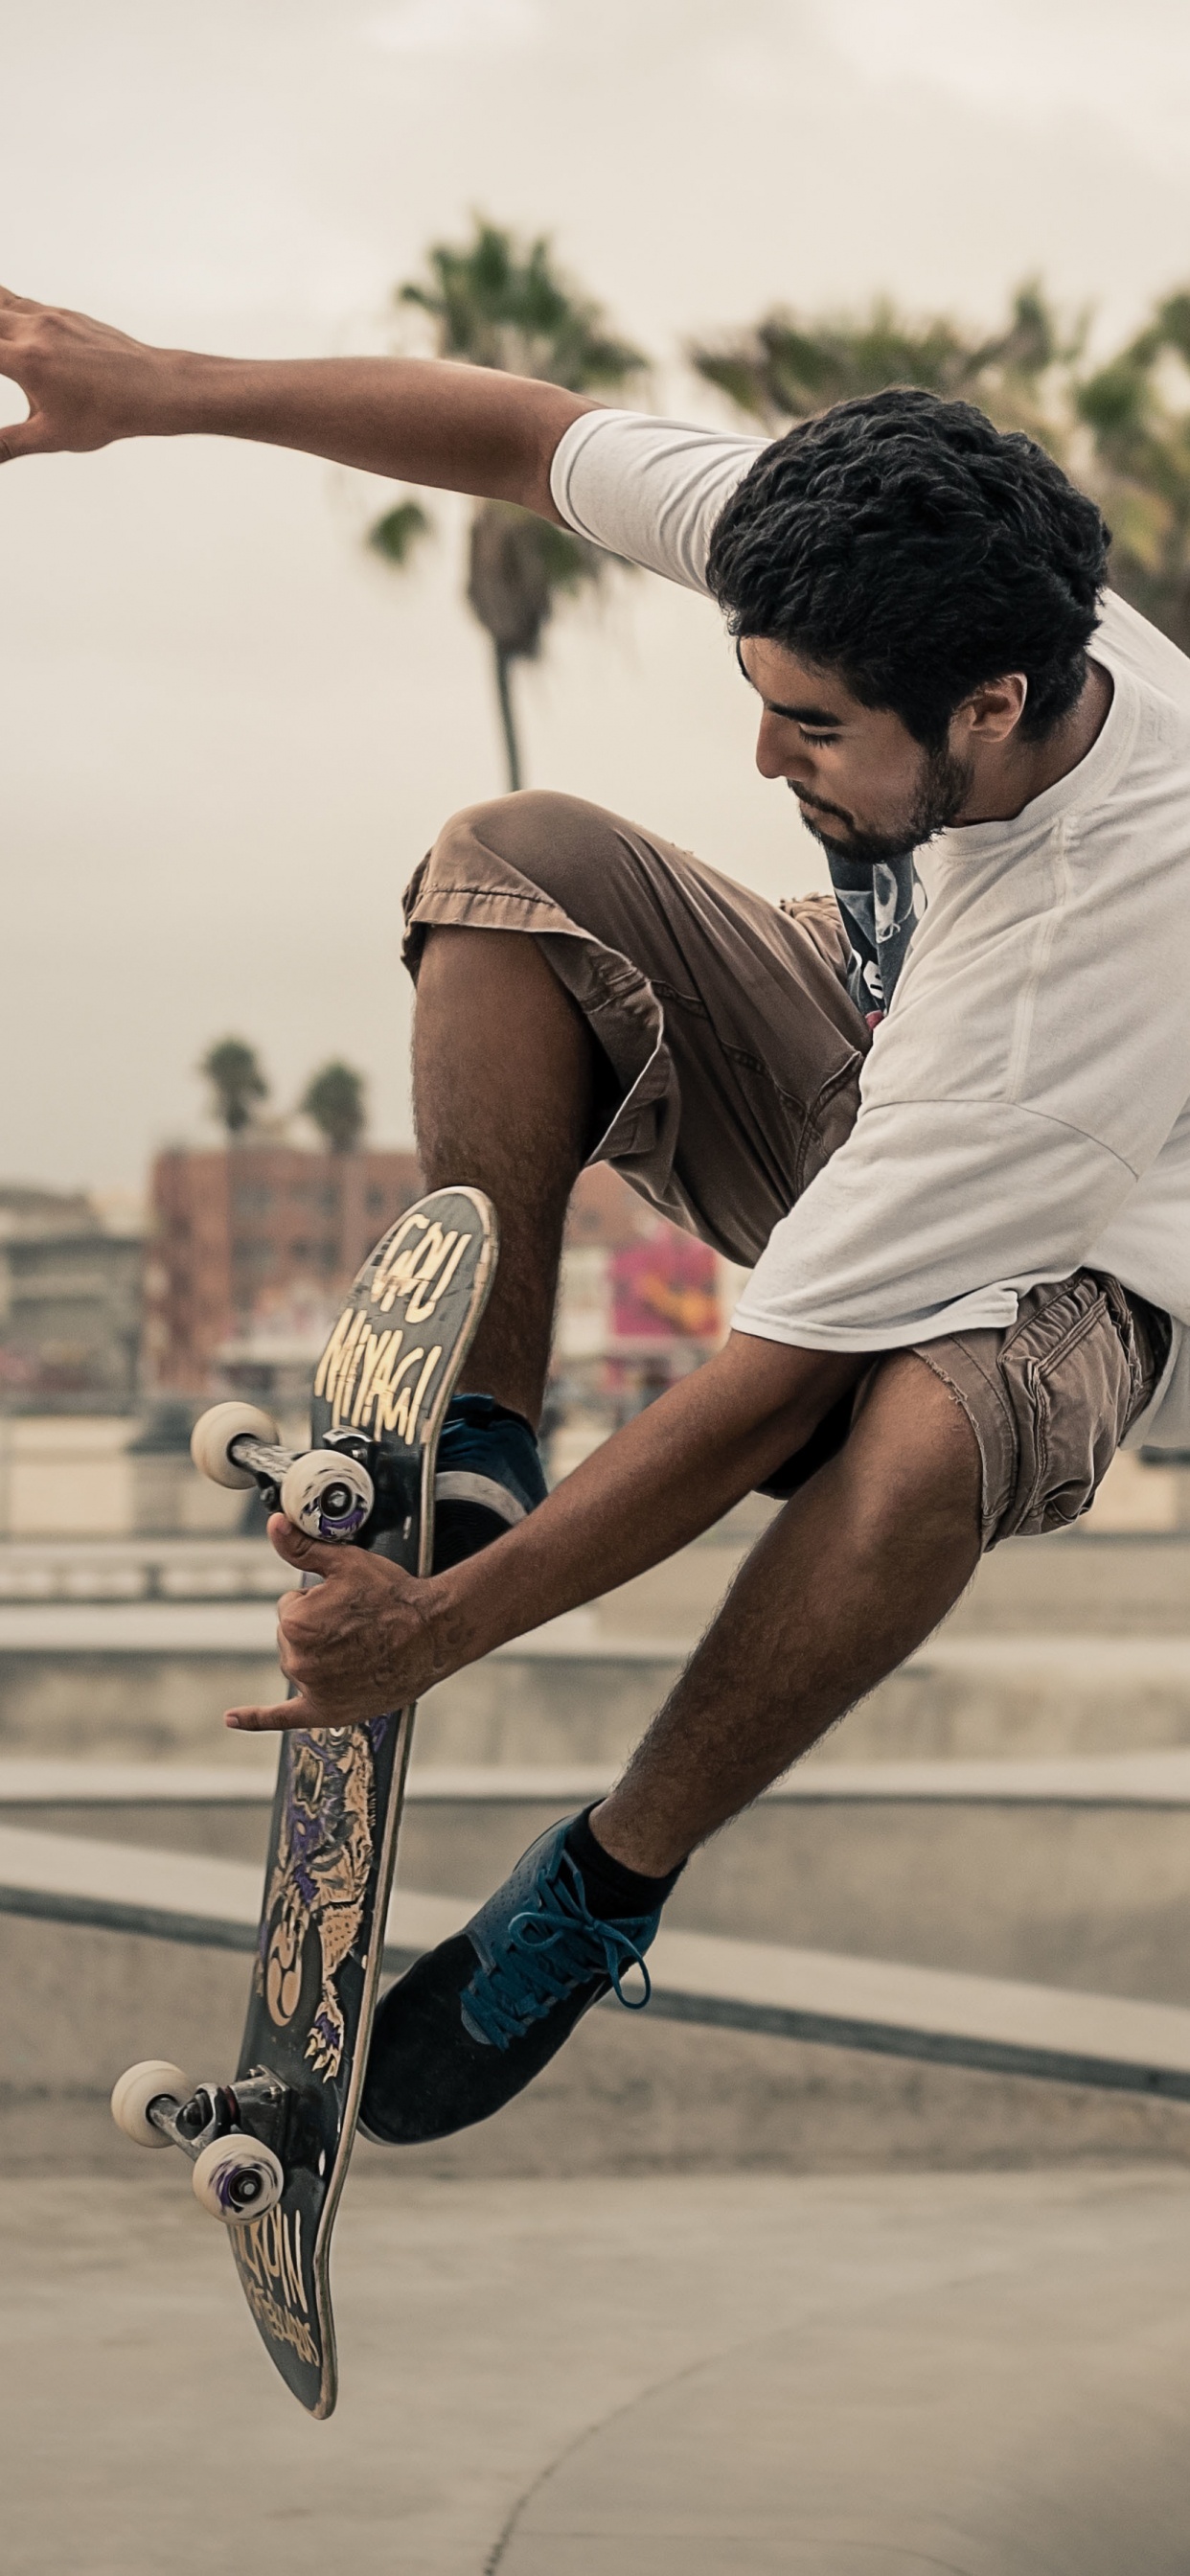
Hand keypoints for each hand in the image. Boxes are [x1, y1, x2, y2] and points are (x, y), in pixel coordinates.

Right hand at [0, 286, 177, 461]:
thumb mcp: (51, 435)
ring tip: (1, 342)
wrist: (153, 388)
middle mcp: (34, 329)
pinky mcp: (64, 313)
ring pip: (0, 298)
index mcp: (25, 360)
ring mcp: (50, 316)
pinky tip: (5, 323)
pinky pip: (22, 303)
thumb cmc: (107, 414)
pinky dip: (4, 308)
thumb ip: (7, 444)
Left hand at [224, 1515, 440, 1733]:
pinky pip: (283, 1718)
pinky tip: (234, 1717)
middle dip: (318, 1628)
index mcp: (295, 1623)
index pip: (289, 1606)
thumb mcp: (346, 1562)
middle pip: (292, 1636)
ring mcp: (312, 1689)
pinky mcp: (327, 1711)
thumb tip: (275, 1526)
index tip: (346, 1604)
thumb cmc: (395, 1597)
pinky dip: (256, 1719)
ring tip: (360, 1648)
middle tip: (358, 1625)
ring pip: (300, 1663)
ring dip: (319, 1655)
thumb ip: (302, 1547)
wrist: (433, 1633)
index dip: (318, 1601)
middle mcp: (298, 1660)